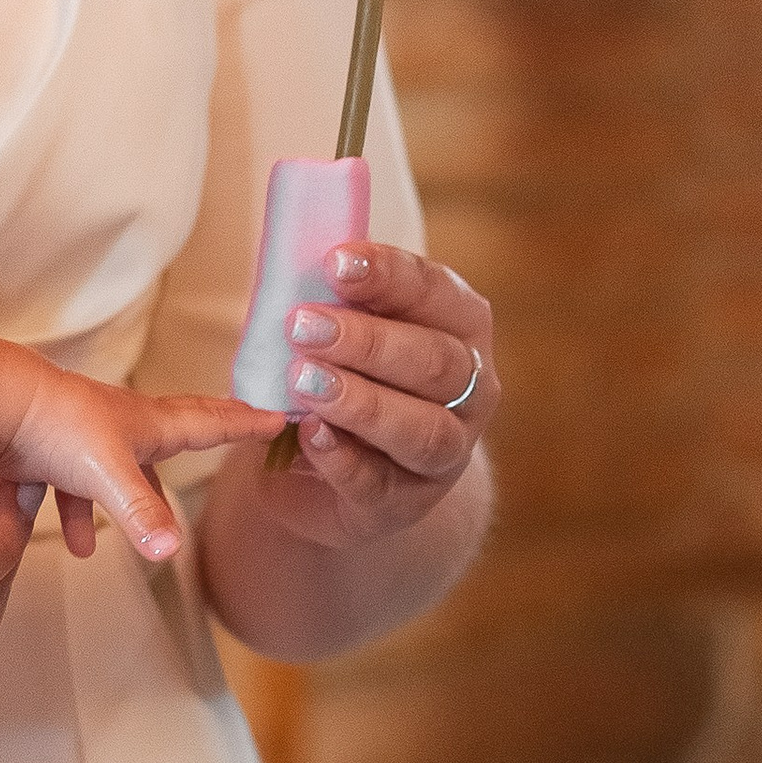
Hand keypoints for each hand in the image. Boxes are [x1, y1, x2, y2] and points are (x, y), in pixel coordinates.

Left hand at [0, 379, 284, 561]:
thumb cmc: (53, 425)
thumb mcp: (108, 473)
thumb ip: (140, 512)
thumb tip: (170, 549)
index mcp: (146, 424)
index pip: (208, 422)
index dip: (244, 423)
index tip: (280, 416)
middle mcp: (119, 424)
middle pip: (176, 427)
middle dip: (210, 428)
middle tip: (241, 421)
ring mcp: (83, 434)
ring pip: (113, 470)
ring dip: (112, 506)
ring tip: (93, 545)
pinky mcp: (46, 449)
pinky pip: (62, 486)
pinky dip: (62, 514)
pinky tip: (60, 543)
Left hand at [258, 240, 498, 545]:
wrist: (331, 474)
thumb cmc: (340, 375)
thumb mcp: (339, 331)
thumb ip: (328, 299)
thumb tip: (290, 260)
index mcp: (459, 326)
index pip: (436, 292)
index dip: (389, 275)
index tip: (336, 261)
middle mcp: (470, 389)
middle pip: (435, 361)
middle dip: (368, 341)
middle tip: (302, 325)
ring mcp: (446, 452)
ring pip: (422, 428)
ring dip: (361, 401)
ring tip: (303, 381)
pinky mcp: (404, 502)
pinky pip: (380, 484)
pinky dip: (343, 459)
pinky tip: (309, 434)